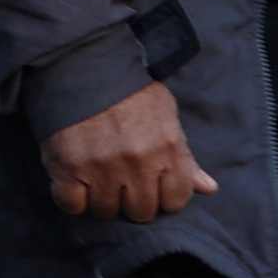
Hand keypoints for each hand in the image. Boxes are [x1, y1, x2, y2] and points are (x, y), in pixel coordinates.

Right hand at [43, 79, 213, 223]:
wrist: (84, 65)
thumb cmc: (130, 91)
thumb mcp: (166, 116)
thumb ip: (185, 156)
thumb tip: (209, 189)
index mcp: (167, 149)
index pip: (175, 201)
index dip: (163, 197)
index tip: (152, 186)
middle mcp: (138, 162)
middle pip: (141, 211)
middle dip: (133, 201)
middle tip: (122, 184)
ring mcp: (101, 167)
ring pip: (106, 211)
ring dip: (102, 200)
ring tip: (97, 182)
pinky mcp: (67, 168)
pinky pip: (72, 205)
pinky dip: (72, 199)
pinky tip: (75, 185)